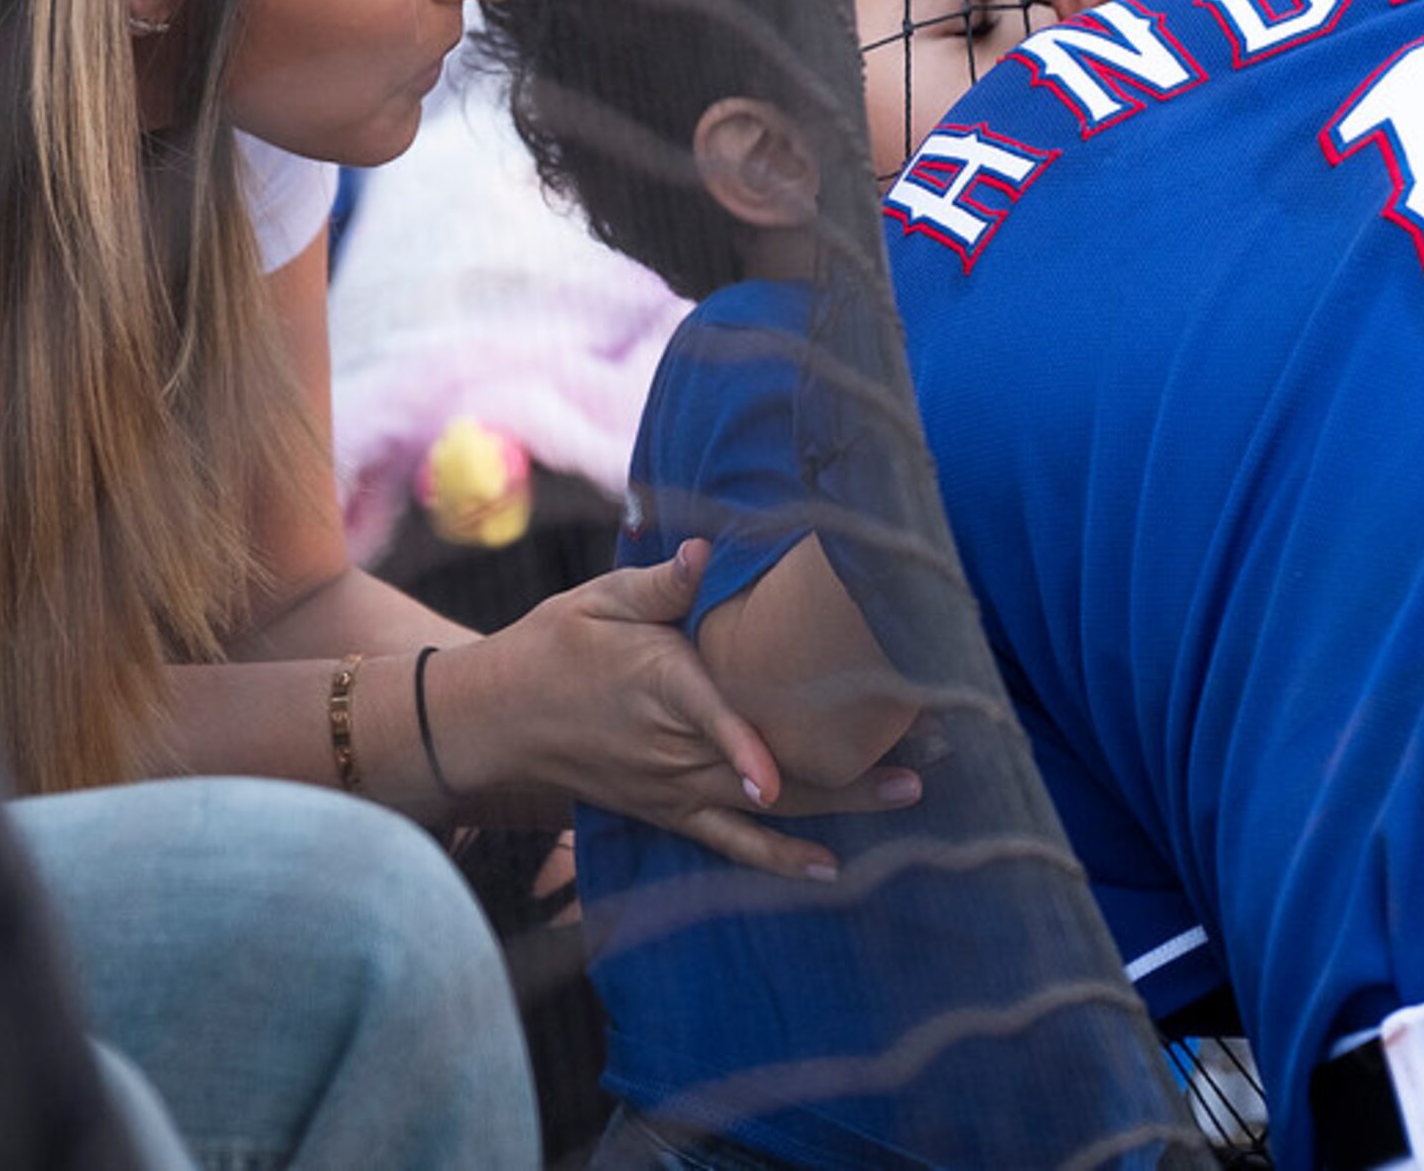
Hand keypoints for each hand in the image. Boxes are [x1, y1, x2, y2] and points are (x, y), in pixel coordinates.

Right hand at [434, 541, 923, 877]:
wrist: (501, 719)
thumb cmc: (557, 645)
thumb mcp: (599, 600)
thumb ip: (659, 581)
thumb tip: (707, 553)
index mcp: (658, 684)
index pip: (707, 715)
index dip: (741, 744)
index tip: (771, 773)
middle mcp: (671, 749)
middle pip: (766, 764)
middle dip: (845, 761)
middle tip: (922, 752)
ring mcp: (674, 788)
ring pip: (764, 808)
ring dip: (838, 803)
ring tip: (906, 794)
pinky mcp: (671, 812)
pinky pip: (732, 844)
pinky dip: (780, 859)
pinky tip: (834, 868)